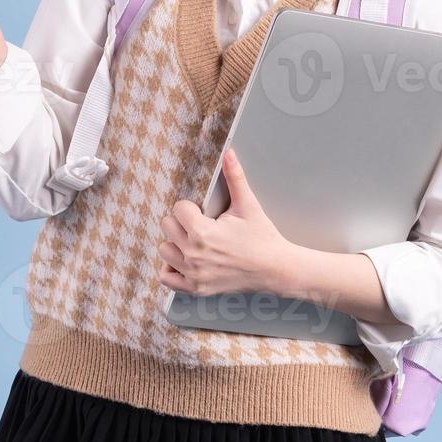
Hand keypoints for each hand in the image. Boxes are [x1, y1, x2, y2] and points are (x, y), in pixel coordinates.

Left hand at [156, 148, 295, 297]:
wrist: (276, 269)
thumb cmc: (262, 237)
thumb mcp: (248, 205)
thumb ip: (235, 177)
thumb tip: (229, 153)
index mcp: (203, 233)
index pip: (178, 209)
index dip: (191, 208)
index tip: (204, 213)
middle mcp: (194, 255)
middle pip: (167, 227)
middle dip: (182, 223)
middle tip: (200, 226)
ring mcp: (194, 274)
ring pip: (164, 251)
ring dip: (176, 244)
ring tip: (195, 242)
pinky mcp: (196, 289)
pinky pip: (167, 278)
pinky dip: (172, 269)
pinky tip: (186, 260)